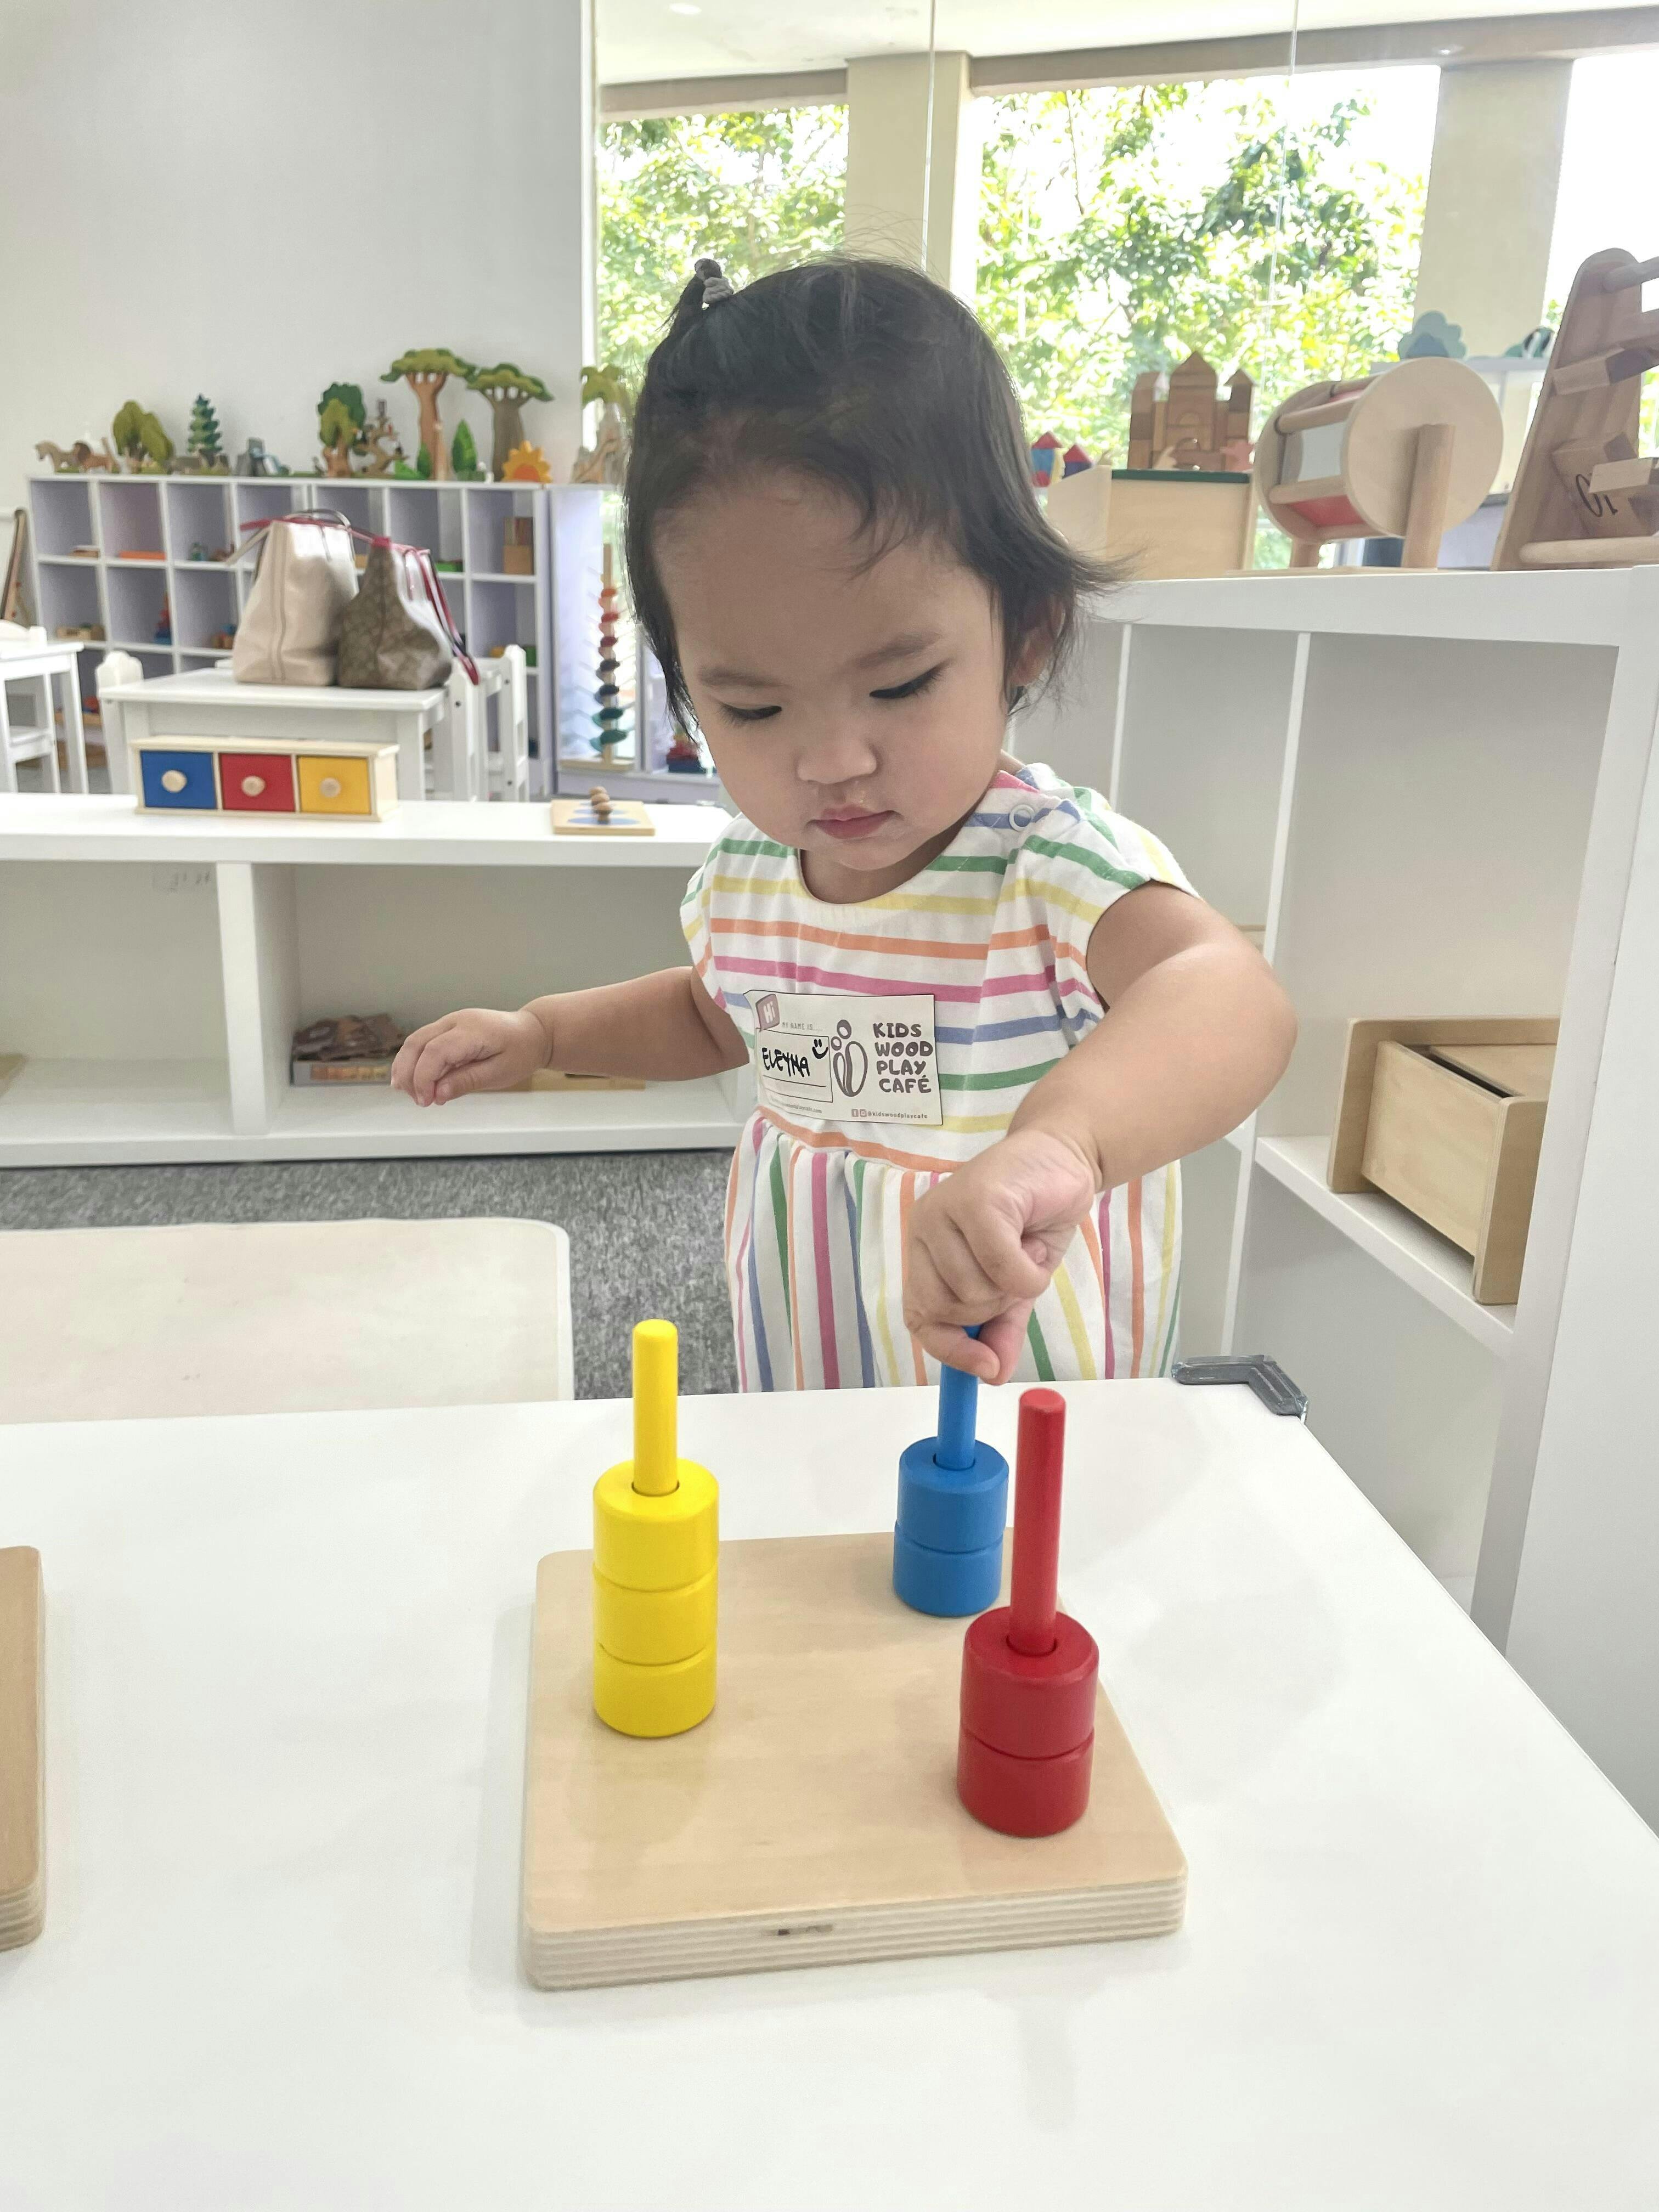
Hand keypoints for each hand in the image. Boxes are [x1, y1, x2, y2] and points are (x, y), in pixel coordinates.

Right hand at [390, 1006, 548, 1106]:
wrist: (532, 1032)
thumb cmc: (521, 1052)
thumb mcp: (500, 1073)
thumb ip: (468, 1081)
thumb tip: (438, 1094)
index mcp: (472, 1030)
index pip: (435, 1051)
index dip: (424, 1078)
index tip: (425, 1101)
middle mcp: (456, 1021)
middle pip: (417, 1043)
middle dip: (409, 1074)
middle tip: (418, 1101)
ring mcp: (450, 1021)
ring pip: (415, 1041)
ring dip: (406, 1067)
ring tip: (410, 1093)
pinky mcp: (447, 1028)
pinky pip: (423, 1042)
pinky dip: (414, 1061)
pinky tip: (413, 1081)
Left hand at [904, 1128, 1098, 1383]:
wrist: (1064, 1160)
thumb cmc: (1034, 1220)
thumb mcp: (1017, 1286)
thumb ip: (1001, 1329)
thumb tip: (992, 1376)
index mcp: (925, 1251)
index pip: (920, 1317)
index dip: (950, 1350)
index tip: (986, 1369)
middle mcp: (925, 1229)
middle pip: (947, 1309)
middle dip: (992, 1307)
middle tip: (1016, 1273)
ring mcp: (944, 1212)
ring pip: (974, 1290)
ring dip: (1016, 1284)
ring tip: (1027, 1247)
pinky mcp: (976, 1200)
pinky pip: (1001, 1268)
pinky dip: (1031, 1271)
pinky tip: (1037, 1243)